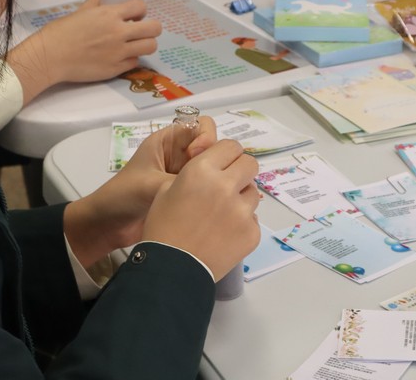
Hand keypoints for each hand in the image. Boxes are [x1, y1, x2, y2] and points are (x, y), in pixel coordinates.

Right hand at [36, 0, 159, 82]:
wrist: (51, 56)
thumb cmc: (62, 32)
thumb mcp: (81, 11)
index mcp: (110, 15)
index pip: (140, 6)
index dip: (140, 9)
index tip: (135, 14)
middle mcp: (118, 33)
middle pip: (154, 28)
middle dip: (151, 27)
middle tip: (141, 30)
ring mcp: (119, 52)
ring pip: (150, 46)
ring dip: (146, 43)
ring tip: (136, 44)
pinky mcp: (115, 69)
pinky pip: (135, 62)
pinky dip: (132, 58)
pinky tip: (121, 56)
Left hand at [64, 117, 218, 266]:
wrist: (107, 225)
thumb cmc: (123, 196)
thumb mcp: (152, 184)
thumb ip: (183, 180)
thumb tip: (216, 183)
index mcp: (167, 141)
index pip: (201, 126)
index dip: (207, 138)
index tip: (199, 157)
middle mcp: (179, 155)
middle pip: (212, 147)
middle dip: (216, 159)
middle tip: (211, 179)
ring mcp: (184, 175)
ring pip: (213, 169)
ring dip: (217, 178)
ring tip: (216, 194)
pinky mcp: (187, 195)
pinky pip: (208, 188)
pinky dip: (214, 194)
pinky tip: (215, 206)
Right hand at [141, 139, 260, 278]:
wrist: (172, 269)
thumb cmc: (162, 227)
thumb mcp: (166, 190)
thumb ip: (194, 174)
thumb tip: (214, 170)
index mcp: (202, 170)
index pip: (231, 146)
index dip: (226, 154)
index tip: (222, 163)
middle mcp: (226, 186)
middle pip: (250, 164)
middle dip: (240, 171)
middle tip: (228, 184)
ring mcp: (242, 211)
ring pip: (253, 192)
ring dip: (241, 198)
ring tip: (222, 215)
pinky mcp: (252, 232)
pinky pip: (252, 219)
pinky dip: (241, 224)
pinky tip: (224, 234)